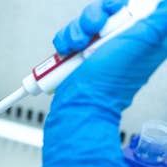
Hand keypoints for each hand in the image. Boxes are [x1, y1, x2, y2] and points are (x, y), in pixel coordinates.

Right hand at [42, 0, 166, 166]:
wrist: (80, 102)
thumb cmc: (110, 81)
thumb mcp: (143, 42)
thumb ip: (160, 22)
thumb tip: (164, 7)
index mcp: (145, 35)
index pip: (136, 6)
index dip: (120, 5)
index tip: (115, 11)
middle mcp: (121, 39)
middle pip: (107, 8)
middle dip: (95, 17)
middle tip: (95, 30)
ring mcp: (99, 46)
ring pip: (85, 20)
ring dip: (76, 31)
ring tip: (77, 47)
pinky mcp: (79, 53)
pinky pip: (69, 34)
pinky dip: (65, 41)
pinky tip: (68, 52)